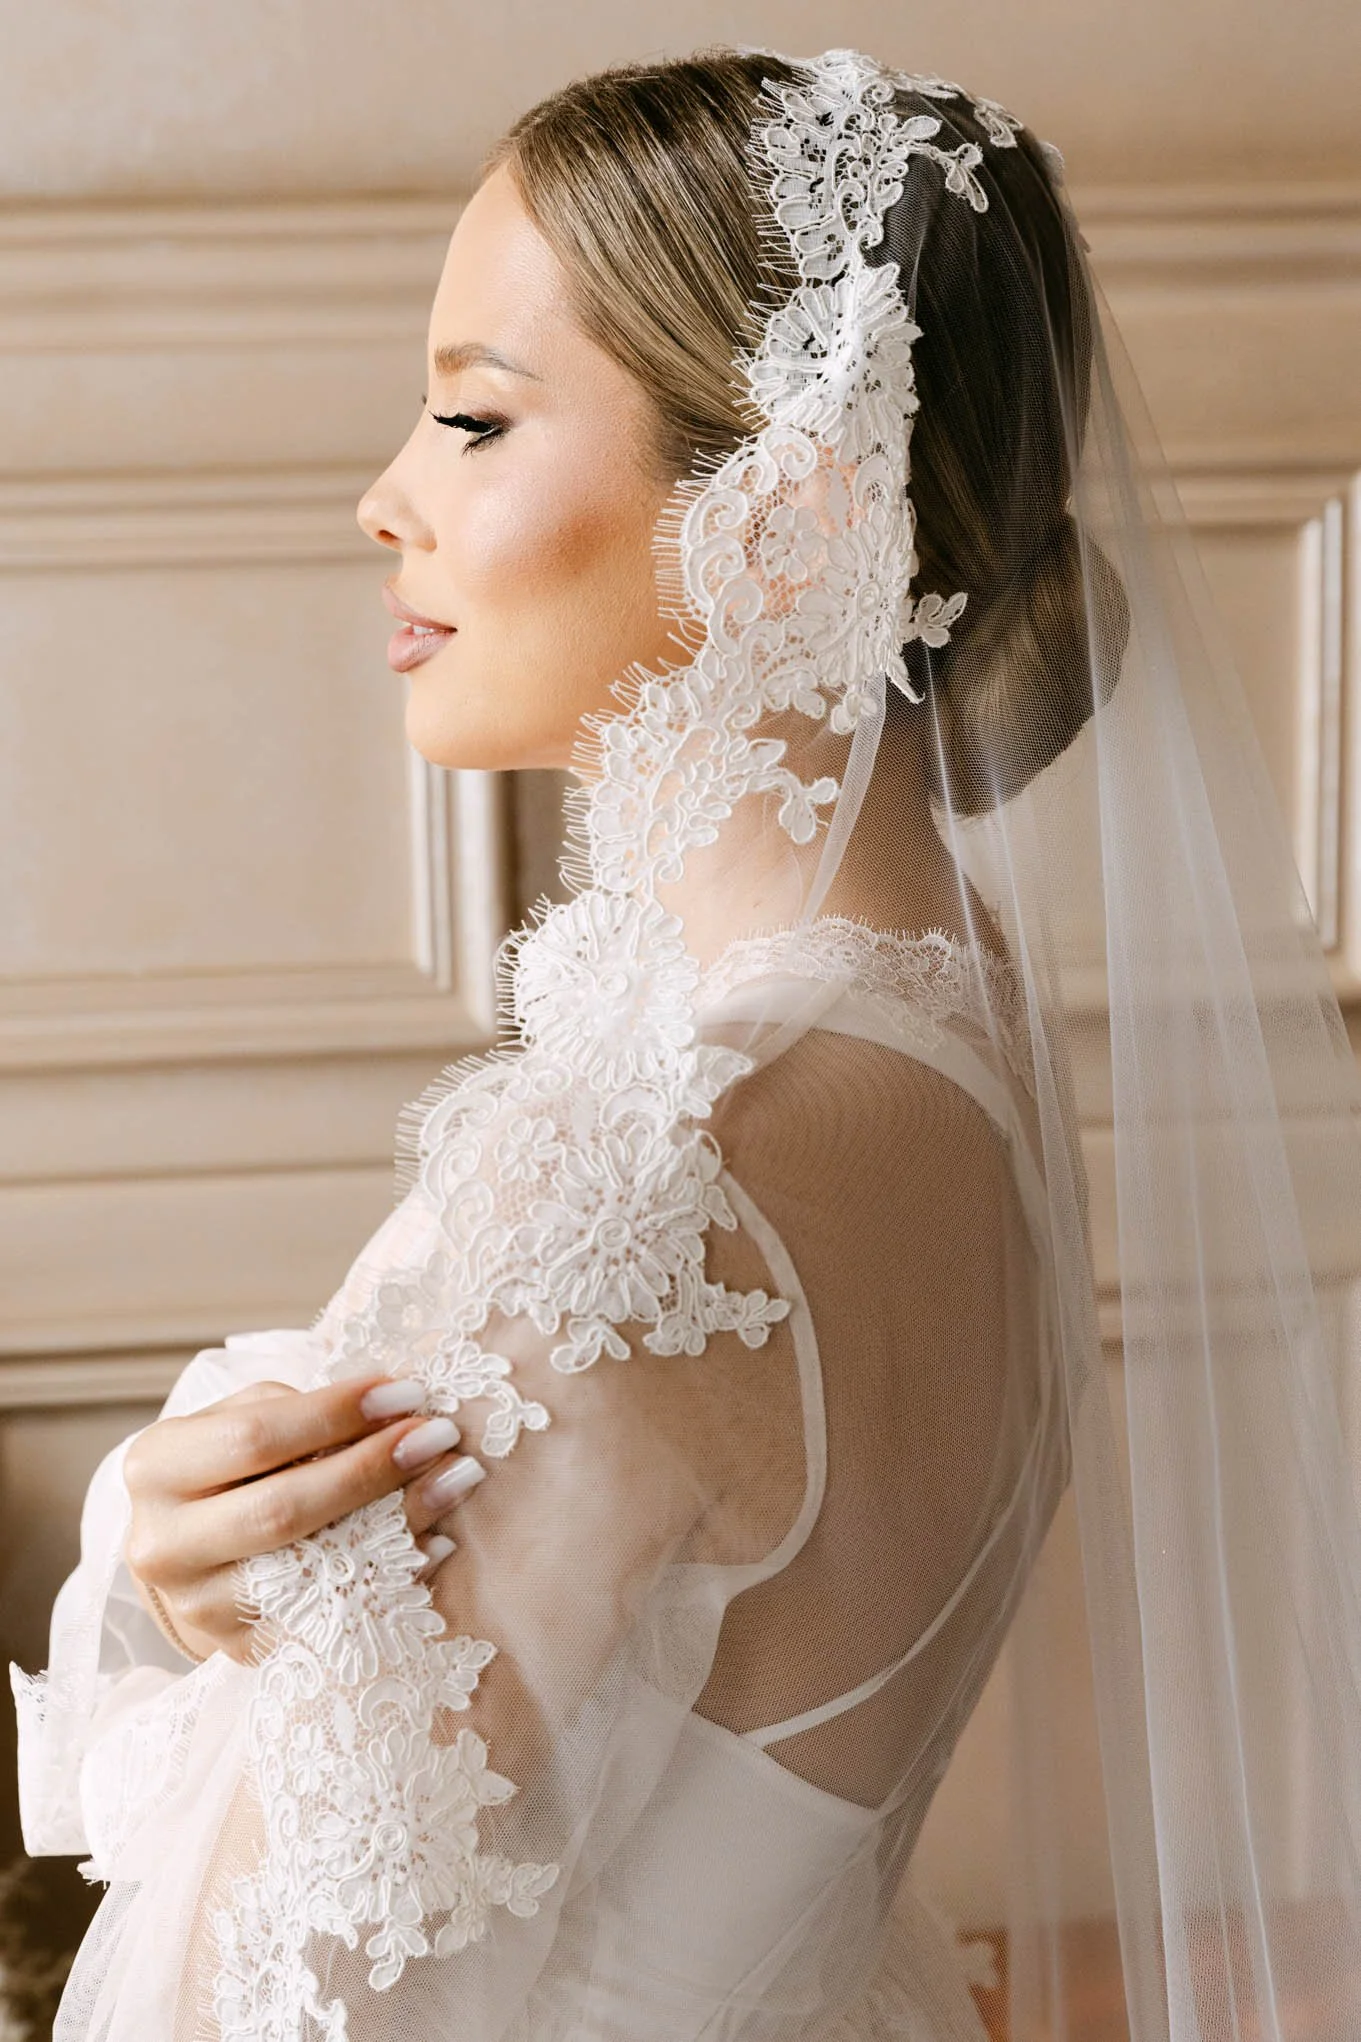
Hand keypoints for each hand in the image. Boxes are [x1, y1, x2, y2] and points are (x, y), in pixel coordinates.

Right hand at [122, 1376, 484, 1665]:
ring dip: (399, 1521)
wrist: (191, 1544)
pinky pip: (328, 1615)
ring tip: (456, 1478)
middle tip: (438, 1435)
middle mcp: (163, 1545)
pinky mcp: (239, 1649)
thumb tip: (391, 1402)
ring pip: (309, 1569)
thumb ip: (300, 1409)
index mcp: (155, 1468)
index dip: (335, 1413)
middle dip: (371, 1468)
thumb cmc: (232, 1463)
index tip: (406, 1391)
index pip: (254, 1438)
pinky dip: (391, 1576)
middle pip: (282, 1510)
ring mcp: (198, 1609)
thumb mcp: (243, 1416)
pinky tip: (437, 1541)